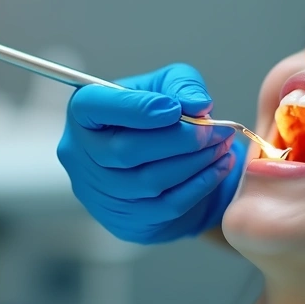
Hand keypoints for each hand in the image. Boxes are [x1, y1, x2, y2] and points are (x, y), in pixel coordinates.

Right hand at [57, 63, 243, 243]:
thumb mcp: (163, 86)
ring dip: (195, 162)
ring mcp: (101, 193)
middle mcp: (82, 155)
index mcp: (83, 114)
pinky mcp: (126, 220)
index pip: (94, 107)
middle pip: (126, 151)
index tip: (174, 108)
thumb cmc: (152, 117)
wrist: (151, 162)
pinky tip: (219, 166)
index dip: (134, 109)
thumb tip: (198, 104)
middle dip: (180, 139)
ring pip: (149, 181)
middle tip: (216, 129)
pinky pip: (167, 205)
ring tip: (222, 144)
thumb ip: (180, 84)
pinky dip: (200, 185)